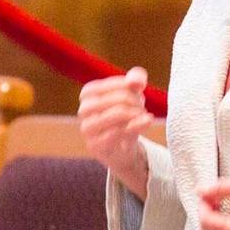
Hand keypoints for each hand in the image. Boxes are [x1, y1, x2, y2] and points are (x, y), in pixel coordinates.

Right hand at [77, 67, 153, 198]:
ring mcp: (88, 130)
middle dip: (130, 100)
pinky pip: (116, 134)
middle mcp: (83, 111)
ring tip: (145, 115)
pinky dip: (135, 126)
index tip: (138, 89)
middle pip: (107, 99)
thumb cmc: (126, 116)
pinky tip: (146, 122)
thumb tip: (137, 82)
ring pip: (112, 115)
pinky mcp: (96, 146)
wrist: (123, 150)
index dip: (122, 85)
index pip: (103, 85)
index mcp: (88, 95)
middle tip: (142, 106)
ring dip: (133, 113)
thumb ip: (135, 79)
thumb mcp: (133, 94)